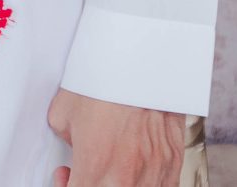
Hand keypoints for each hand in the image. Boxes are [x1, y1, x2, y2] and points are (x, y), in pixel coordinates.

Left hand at [45, 88, 181, 186]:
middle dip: (91, 185)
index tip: (66, 177)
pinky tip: (134, 167)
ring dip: (118, 185)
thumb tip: (72, 146)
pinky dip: (144, 182)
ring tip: (112, 168)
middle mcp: (127, 178)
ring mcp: (154, 174)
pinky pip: (160, 186)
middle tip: (83, 173)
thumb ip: (66, 139)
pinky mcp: (173, 164)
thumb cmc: (106, 81)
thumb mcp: (63, 112)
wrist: (143, 62)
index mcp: (96, 168)